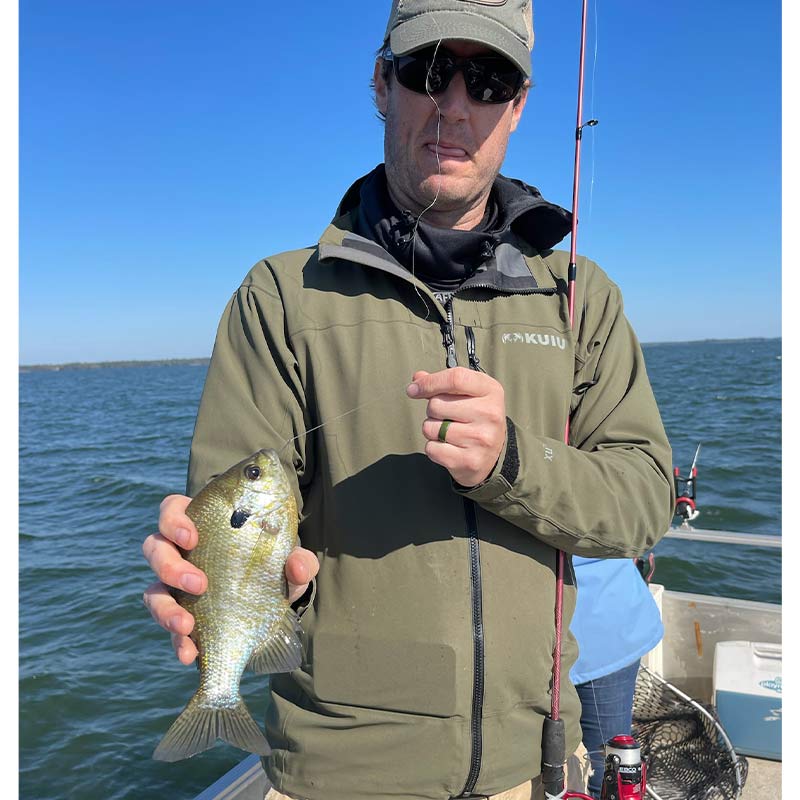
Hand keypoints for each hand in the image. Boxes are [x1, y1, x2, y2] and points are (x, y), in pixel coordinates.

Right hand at [142, 494, 318, 664]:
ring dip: (165, 609)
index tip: (191, 538)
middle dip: (170, 567)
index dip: (173, 521)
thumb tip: (298, 567)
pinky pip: (167, 627)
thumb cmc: (273, 566)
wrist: (273, 605)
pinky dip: (175, 641)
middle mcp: (182, 552)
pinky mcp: (178, 615)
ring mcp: (175, 586)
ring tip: (187, 626)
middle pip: (154, 547)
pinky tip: (190, 654)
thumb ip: (299, 560)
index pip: (172, 510)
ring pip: (152, 591)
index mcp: (204, 524)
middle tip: (199, 584)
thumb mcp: (290, 562)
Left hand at [406, 367, 505, 487]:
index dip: (429, 382)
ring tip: (449, 433)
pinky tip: (449, 447)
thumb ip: (443, 384)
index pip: (455, 378)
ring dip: (432, 430)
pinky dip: (433, 448)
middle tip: (447, 417)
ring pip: (430, 428)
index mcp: (491, 391)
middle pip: (436, 404)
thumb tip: (417, 378)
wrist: (493, 455)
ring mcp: (481, 438)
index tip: (413, 389)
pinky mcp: (470, 460)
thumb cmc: (476, 417)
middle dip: (432, 410)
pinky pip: (432, 448)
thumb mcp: (468, 394)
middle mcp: (490, 413)